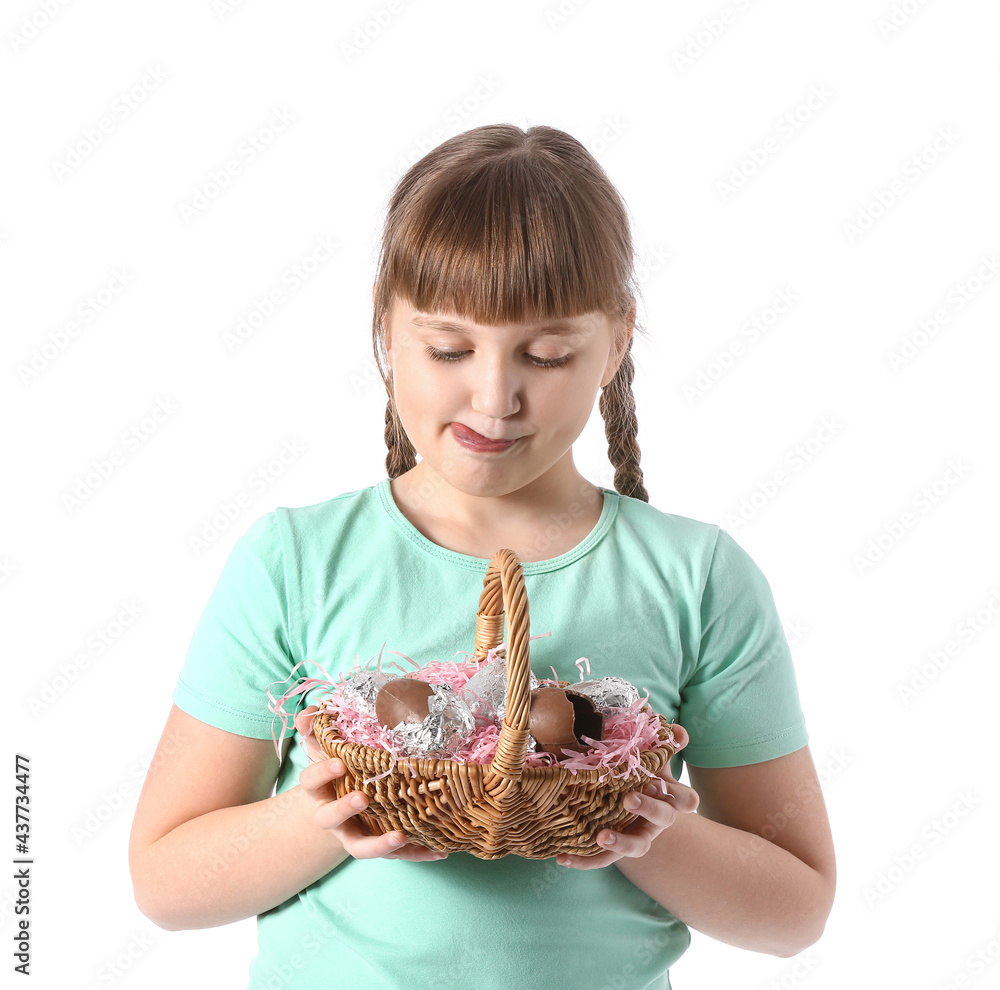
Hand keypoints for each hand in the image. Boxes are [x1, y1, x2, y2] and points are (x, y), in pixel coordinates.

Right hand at [293, 705, 446, 862]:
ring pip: (359, 847)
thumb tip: (310, 711)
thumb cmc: (337, 770)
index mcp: (319, 789)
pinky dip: (416, 853)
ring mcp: (353, 833)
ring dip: (378, 845)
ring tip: (400, 836)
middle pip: (330, 818)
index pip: (311, 781)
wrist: (340, 806)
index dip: (322, 773)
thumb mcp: (325, 747)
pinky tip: (440, 851)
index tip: (339, 763)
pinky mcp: (376, 845)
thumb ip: (315, 727)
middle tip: (362, 798)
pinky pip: (395, 855)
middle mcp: (331, 816)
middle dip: (344, 809)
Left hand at [556, 725, 699, 870]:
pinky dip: (584, 860)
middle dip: (648, 808)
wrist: (628, 806)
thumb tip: (677, 730)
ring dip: (620, 842)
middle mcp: (657, 820)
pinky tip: (563, 857)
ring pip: (636, 846)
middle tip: (629, 799)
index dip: (675, 793)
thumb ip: (663, 745)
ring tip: (601, 836)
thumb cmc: (641, 777)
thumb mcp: (651, 761)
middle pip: (662, 818)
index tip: (656, 781)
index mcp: (669, 797)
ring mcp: (637, 837)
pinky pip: (602, 859)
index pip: (686, 798)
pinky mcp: (616, 850)